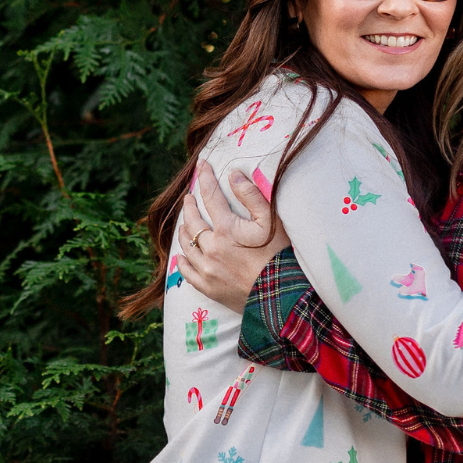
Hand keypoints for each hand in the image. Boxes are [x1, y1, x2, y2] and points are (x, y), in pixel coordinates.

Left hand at [178, 162, 289, 313]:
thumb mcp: (271, 222)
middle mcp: (211, 248)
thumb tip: (233, 174)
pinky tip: (181, 255)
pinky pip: (186, 271)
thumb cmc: (279, 256)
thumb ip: (252, 196)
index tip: (201, 164)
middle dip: (189, 205)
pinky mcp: (208, 288)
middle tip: (189, 197)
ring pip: (186, 245)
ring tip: (185, 222)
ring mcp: (207, 269)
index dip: (205, 177)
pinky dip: (182, 260)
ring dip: (184, 230)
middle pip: (192, 221)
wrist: (281, 297)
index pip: (210, 196)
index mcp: (226, 229)